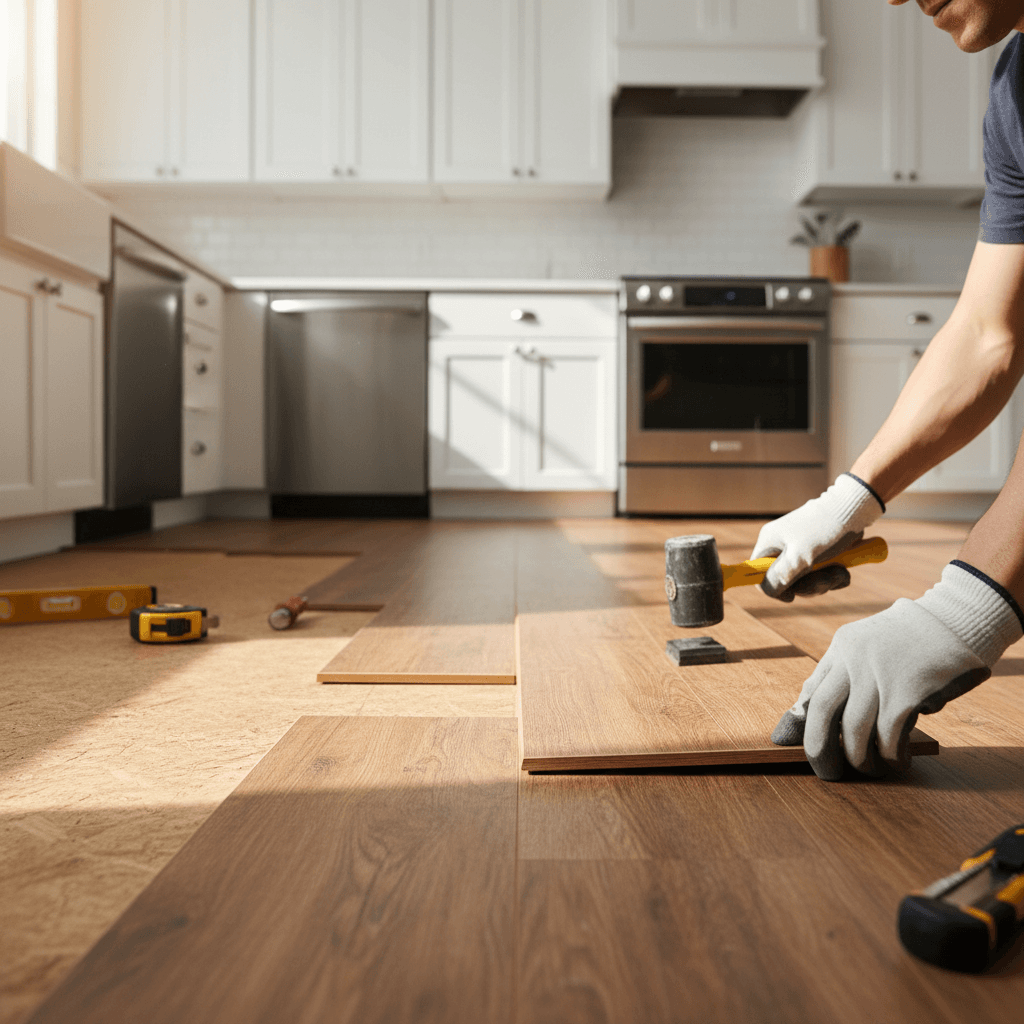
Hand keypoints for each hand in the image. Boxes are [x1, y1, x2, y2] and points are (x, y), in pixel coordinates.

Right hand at [752, 473, 883, 600]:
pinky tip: (844, 568)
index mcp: (771, 542)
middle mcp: (782, 546)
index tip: (791, 596)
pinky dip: (834, 575)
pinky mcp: (819, 553)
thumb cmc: (824, 529)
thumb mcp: (800, 556)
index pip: (759, 574)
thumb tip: (766, 590)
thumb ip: (780, 575)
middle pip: (786, 580)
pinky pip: (821, 574)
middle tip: (825, 580)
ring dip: (825, 581)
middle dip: (809, 585)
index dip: (773, 588)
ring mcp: (801, 550)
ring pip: (807, 580)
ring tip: (840, 570)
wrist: (854, 509)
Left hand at [772, 562, 1022, 779]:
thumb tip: (803, 710)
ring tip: (871, 769)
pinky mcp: (907, 691)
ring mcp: (879, 673)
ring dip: (860, 759)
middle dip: (818, 749)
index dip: (798, 723)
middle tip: (827, 772)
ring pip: (854, 730)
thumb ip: (839, 674)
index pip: (811, 690)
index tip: (790, 744)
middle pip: (820, 711)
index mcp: (842, 647)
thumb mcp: (867, 647)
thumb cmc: (910, 642)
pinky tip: (897, 761)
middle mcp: (854, 658)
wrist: (956, 622)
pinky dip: (890, 756)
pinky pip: (888, 736)